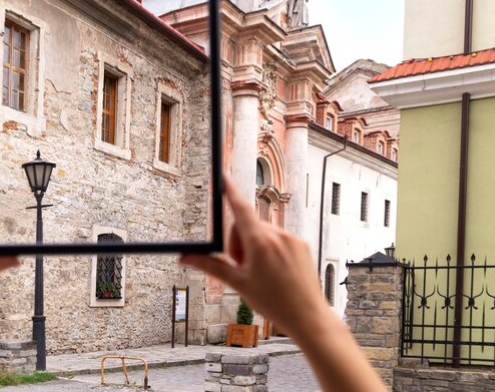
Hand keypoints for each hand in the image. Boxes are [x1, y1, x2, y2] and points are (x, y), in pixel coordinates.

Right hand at [181, 174, 329, 338]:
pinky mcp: (302, 245)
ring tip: (260, 273)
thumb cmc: (274, 303)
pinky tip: (274, 272)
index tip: (224, 177)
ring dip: (255, 247)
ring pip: (263, 233)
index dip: (230, 191)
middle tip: (242, 267)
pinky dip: (271, 250)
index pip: (240, 209)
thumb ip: (211, 266)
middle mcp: (278, 235)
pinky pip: (279, 239)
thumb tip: (186, 258)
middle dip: (239, 243)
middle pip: (247, 226)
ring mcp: (292, 239)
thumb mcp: (238, 284)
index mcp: (260, 243)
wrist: (308, 318)